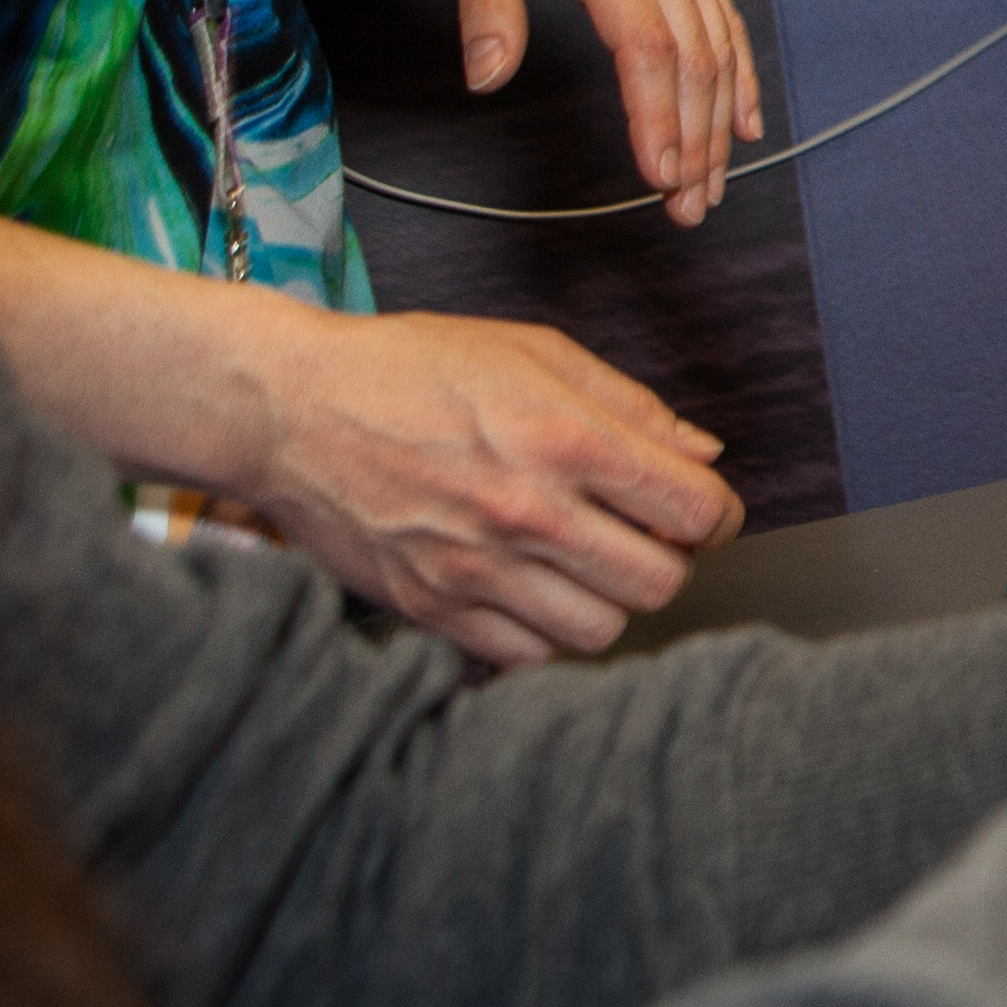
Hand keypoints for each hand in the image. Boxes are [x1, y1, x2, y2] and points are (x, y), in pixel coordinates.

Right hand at [238, 304, 743, 665]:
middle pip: (660, 582)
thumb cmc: (408, 369)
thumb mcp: (533, 352)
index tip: (704, 511)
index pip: (695, 509)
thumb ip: (629, 405)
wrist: (288, 411)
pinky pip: (526, 655)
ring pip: (600, 629)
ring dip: (607, 597)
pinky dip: (543, 629)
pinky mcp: (430, 608)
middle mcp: (528, 514)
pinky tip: (530, 586)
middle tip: (645, 535)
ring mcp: (476, 569)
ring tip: (584, 559)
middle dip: (670, 559)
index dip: (717, 514)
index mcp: (566, 441)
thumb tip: (701, 452)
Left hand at [441, 0, 760, 224]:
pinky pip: (726, 14)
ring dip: (720, 119)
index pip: (647, 45)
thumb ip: (486, 2)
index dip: (658, 116)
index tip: (658, 172)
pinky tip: (745, 116)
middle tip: (685, 204)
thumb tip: (487, 75)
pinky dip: (741, 72)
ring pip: (720, 43)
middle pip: (695, 58)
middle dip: (697, 140)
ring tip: (709, 181)